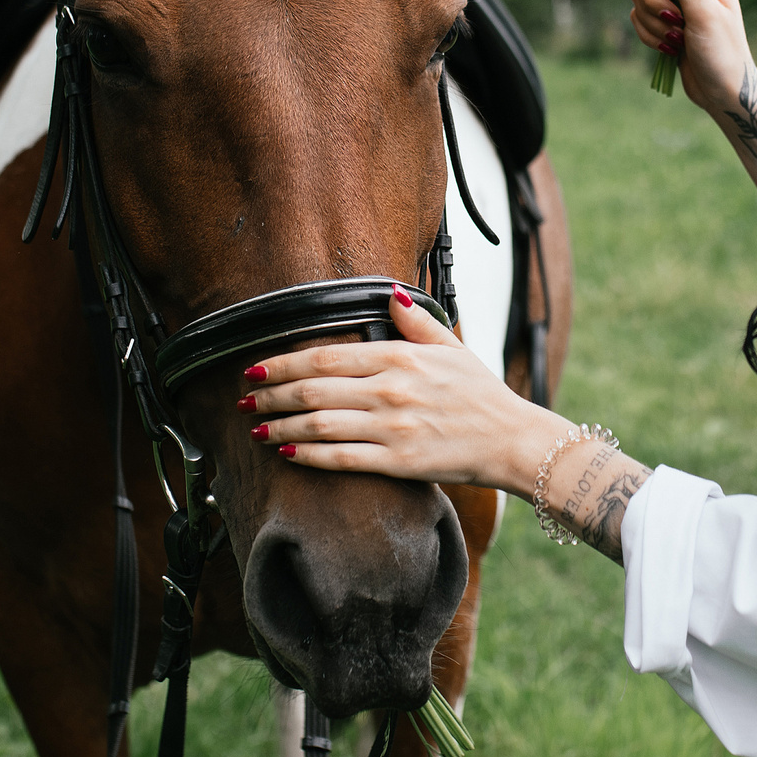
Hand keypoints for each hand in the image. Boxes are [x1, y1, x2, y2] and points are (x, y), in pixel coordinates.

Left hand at [244, 291, 567, 497]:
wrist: (512, 440)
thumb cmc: (482, 395)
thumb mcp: (453, 346)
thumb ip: (416, 321)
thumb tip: (390, 295)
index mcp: (401, 357)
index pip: (327, 356)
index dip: (284, 362)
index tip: (257, 367)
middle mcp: (391, 390)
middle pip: (313, 389)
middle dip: (271, 395)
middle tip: (245, 400)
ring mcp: (393, 427)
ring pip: (319, 424)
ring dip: (279, 425)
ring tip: (255, 429)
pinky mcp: (397, 462)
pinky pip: (340, 458)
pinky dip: (307, 455)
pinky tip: (286, 452)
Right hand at [628, 0, 751, 115]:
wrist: (722, 92)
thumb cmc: (723, 53)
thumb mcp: (705, 14)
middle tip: (676, 19)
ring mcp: (675, 0)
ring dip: (652, 20)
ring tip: (677, 40)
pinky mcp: (662, 20)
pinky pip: (638, 14)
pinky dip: (648, 33)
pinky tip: (669, 49)